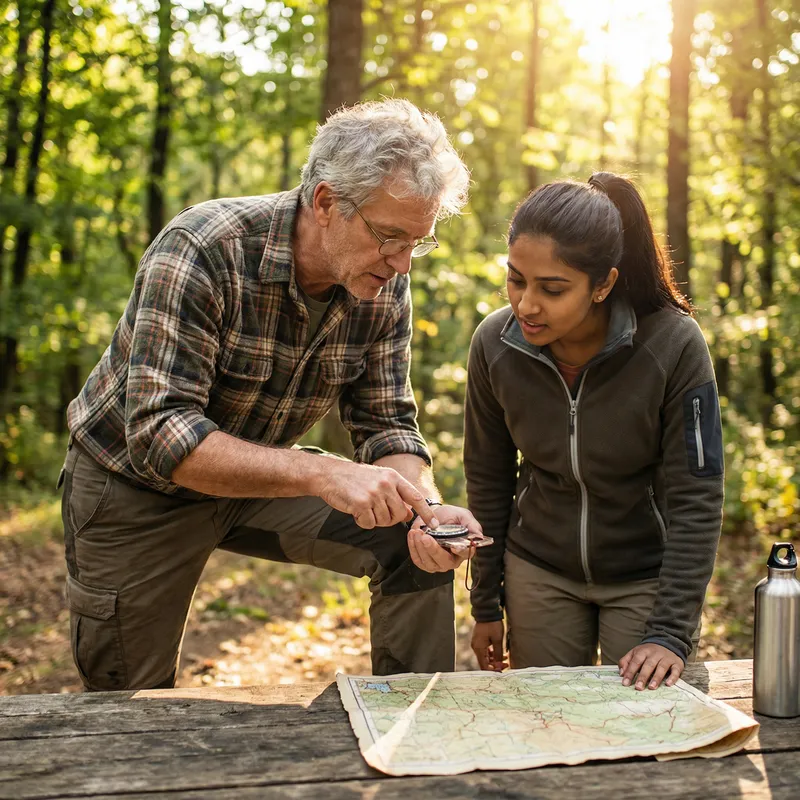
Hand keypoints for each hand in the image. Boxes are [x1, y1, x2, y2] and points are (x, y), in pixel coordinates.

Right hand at [316, 461, 438, 529]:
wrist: (329, 475)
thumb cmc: (355, 479)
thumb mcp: (379, 480)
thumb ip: (395, 494)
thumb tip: (409, 513)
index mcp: (393, 477)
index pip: (416, 497)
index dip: (426, 513)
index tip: (434, 525)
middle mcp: (386, 484)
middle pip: (399, 514)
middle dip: (389, 519)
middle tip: (375, 512)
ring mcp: (374, 493)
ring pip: (384, 521)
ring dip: (374, 519)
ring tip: (363, 507)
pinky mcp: (361, 503)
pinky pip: (369, 524)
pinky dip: (362, 522)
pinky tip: (356, 511)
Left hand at [406, 504, 481, 572]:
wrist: (433, 515)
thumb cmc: (450, 516)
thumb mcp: (463, 516)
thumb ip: (472, 525)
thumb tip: (478, 536)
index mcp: (465, 549)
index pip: (465, 553)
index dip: (460, 551)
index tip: (454, 546)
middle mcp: (452, 560)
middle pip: (444, 561)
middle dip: (433, 550)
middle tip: (425, 536)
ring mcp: (438, 563)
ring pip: (429, 563)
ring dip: (420, 548)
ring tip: (416, 532)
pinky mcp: (424, 562)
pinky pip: (417, 560)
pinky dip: (413, 548)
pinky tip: (412, 535)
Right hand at [471, 621, 507, 670]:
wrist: (487, 612)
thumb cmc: (492, 624)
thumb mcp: (498, 640)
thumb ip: (498, 654)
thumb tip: (499, 665)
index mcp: (478, 648)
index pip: (484, 665)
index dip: (493, 670)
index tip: (502, 671)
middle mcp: (476, 647)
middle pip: (484, 662)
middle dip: (495, 665)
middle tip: (506, 665)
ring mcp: (477, 644)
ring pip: (486, 657)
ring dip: (495, 659)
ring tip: (505, 658)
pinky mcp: (479, 641)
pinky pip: (485, 651)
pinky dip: (492, 654)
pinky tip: (500, 653)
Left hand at [619, 643, 683, 689]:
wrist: (667, 642)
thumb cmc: (648, 652)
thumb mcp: (635, 653)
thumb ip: (626, 661)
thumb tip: (621, 673)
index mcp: (643, 651)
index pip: (635, 661)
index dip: (630, 672)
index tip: (625, 683)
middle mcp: (655, 654)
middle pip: (648, 665)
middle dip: (643, 676)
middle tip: (638, 687)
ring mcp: (666, 658)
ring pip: (661, 667)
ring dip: (656, 677)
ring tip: (651, 687)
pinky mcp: (677, 663)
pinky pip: (675, 670)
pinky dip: (673, 677)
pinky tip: (668, 684)